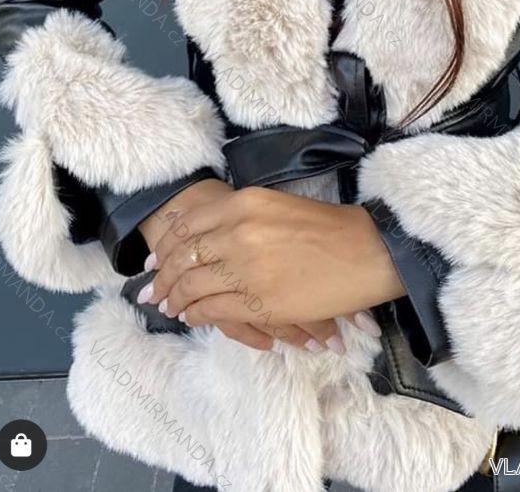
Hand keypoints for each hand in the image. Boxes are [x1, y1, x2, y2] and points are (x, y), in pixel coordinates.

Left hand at [140, 185, 403, 333]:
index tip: (155, 259)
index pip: (188, 226)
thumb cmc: (329, 227)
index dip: (165, 246)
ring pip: (194, 286)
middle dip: (163, 276)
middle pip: (184, 257)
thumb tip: (208, 238)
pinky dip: (197, 314)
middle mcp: (239, 232)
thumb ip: (241, 218)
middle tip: (153, 289)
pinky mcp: (260, 301)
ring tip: (170, 306)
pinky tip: (193, 316)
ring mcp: (248, 268)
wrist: (367, 251)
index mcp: (244, 203)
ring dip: (176, 298)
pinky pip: (213, 310)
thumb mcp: (278, 206)